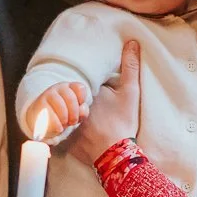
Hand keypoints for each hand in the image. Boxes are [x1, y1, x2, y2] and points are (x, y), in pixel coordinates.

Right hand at [31, 82, 89, 135]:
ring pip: (60, 106)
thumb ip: (82, 112)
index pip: (80, 88)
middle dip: (74, 114)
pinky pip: (49, 115)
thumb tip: (82, 112)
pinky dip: (56, 124)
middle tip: (72, 122)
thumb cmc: (61, 115)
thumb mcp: (74, 113)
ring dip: (65, 118)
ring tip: (64, 124)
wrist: (39, 120)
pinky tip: (58, 128)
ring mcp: (47, 95)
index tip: (79, 109)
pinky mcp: (39, 105)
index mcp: (69, 88)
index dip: (82, 100)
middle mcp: (58, 88)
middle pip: (71, 99)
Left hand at [72, 40, 141, 163]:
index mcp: (85, 93)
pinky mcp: (65, 141)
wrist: (117, 154)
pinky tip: (82, 137)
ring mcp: (66, 124)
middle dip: (80, 102)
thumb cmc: (123, 122)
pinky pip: (64, 134)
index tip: (102, 97)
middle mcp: (71, 107)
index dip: (94, 90)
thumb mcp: (130, 92)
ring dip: (72, 117)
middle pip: (74, 100)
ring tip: (89, 124)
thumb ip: (130, 67)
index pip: (83, 85)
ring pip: (67, 116)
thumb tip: (132, 41)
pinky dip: (71, 135)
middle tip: (97, 112)